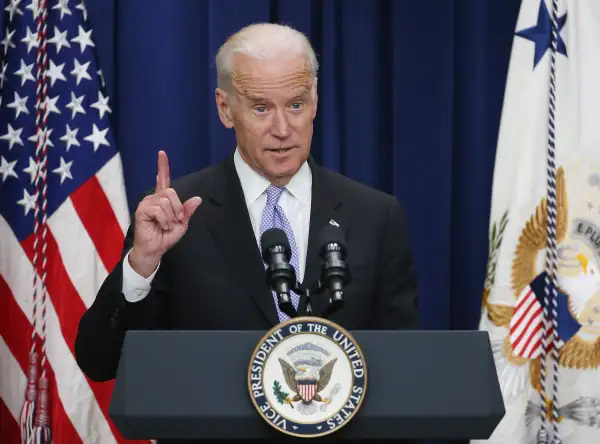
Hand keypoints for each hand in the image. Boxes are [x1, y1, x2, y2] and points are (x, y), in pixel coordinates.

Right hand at [129, 150, 201, 276]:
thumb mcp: (182, 224)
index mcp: (163, 199)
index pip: (163, 179)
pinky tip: (160, 226)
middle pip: (171, 192)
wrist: (155, 249)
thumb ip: (187, 211)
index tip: (162, 153)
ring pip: (165, 201)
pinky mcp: (142, 210)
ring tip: (165, 225)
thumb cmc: (165, 236)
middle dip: (178, 208)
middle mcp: (153, 198)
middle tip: (175, 221)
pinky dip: (164, 219)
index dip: (163, 166)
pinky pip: (159, 209)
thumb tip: (198, 199)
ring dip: (171, 216)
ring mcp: (146, 203)